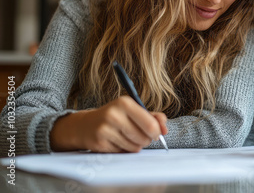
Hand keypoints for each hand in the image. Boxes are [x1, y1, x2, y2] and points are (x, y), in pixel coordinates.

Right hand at [50, 96, 167, 152]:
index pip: (149, 123)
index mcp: (125, 102)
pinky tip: (118, 142)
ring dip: (136, 146)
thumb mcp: (133, 110)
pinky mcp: (100, 143)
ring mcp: (105, 129)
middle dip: (146, 140)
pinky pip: (123, 152)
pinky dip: (124, 150)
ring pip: (134, 147)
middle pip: (143, 137)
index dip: (156, 132)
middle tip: (141, 136)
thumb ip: (153, 117)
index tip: (156, 134)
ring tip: (128, 138)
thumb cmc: (115, 116)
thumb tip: (165, 129)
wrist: (86, 125)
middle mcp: (114, 114)